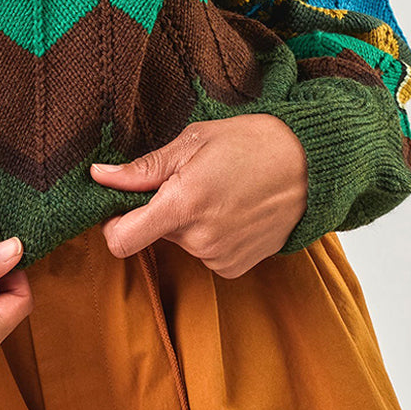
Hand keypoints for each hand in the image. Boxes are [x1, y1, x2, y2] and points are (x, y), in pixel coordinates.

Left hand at [89, 115, 308, 277]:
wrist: (310, 167)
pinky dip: (209, 234)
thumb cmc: (251, 143)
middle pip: (153, 233)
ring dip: (188, 221)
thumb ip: (143, 169)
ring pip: (180, 242)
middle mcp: (198, 239)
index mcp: (182, 204)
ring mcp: (219, 257)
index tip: (119, 205)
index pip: (122, 240)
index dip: (111, 224)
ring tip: (218, 191)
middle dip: (160, 209)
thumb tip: (100, 177)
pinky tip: (232, 210)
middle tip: (190, 179)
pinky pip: (204, 252)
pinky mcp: (235, 268)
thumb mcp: (192, 141)